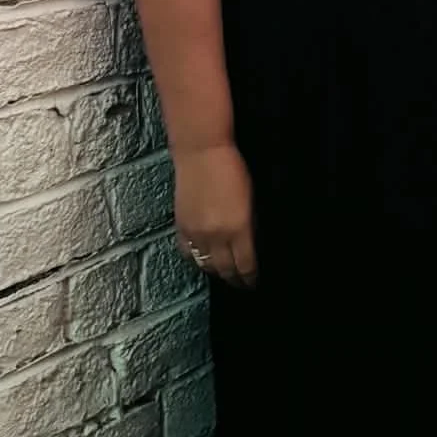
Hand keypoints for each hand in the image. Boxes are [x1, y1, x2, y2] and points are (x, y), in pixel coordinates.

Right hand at [174, 143, 257, 287]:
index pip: (245, 265)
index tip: (253, 282)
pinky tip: (202, 260)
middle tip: (241, 285)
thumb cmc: (233, 169)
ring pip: (205, 265)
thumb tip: (251, 246)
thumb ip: (250, 227)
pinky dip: (196, 259)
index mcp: (238, 229)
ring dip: (216, 272)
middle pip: (225, 269)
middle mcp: (216, 236)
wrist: (202, 152)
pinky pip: (188, 253)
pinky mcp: (182, 226)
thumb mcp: (251, 200)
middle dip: (235, 280)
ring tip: (223, 275)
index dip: (250, 278)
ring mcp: (196, 233)